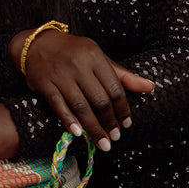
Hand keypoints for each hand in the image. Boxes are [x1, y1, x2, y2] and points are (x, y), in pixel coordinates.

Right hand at [10, 29, 154, 150]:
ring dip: (93, 127)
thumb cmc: (73, 53)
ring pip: (80, 106)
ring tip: (101, 143)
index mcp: (95, 57)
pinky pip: (59, 106)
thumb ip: (121, 75)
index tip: (126, 125)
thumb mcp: (97, 58)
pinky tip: (78, 133)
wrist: (38, 44)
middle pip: (99, 99)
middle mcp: (78, 65)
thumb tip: (149, 87)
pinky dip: (69, 121)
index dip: (122, 109)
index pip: (114, 87)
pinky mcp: (45, 84)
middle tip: (114, 138)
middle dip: (109, 122)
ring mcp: (60, 75)